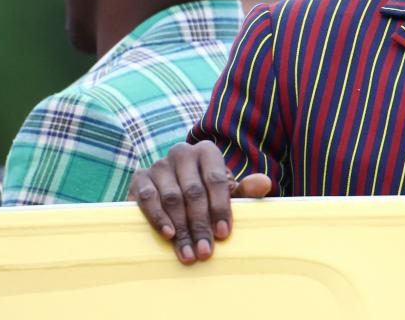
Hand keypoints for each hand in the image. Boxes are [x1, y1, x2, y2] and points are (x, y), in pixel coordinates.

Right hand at [128, 140, 270, 264]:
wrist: (170, 187)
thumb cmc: (206, 192)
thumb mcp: (227, 191)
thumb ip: (246, 190)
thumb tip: (265, 184)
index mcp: (207, 151)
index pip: (216, 180)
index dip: (220, 208)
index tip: (223, 234)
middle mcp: (182, 152)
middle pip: (194, 192)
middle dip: (200, 225)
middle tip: (205, 251)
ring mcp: (159, 164)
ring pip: (172, 197)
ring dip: (181, 228)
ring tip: (188, 253)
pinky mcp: (140, 178)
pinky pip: (148, 198)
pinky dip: (158, 217)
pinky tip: (168, 235)